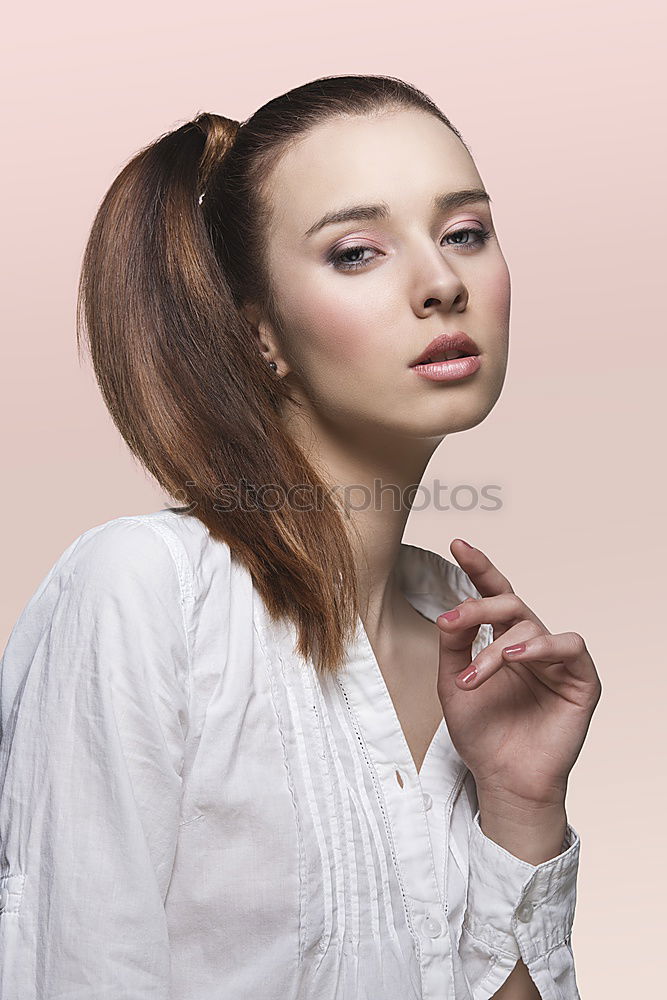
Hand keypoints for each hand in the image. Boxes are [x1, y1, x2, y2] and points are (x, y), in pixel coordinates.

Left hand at [436, 539, 601, 808]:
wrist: (502, 779)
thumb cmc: (481, 734)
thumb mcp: (452, 684)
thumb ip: (453, 645)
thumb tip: (450, 610)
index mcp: (503, 640)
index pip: (494, 595)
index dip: (479, 568)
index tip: (458, 544)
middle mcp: (531, 644)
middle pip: (510, 603)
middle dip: (478, 607)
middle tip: (451, 624)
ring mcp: (556, 660)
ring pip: (531, 627)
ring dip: (496, 649)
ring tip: (472, 676)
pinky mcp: (580, 680)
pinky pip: (570, 646)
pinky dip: (543, 646)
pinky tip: (518, 657)